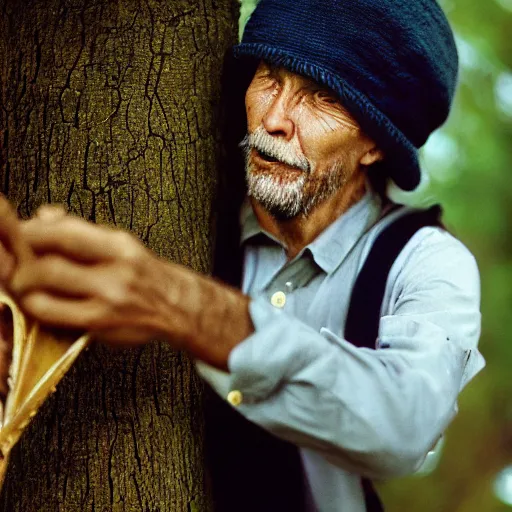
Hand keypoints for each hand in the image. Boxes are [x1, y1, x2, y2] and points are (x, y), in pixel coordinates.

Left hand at [6, 201, 253, 368]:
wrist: (175, 305)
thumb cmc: (142, 272)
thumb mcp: (119, 243)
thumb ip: (80, 230)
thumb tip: (43, 215)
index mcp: (119, 245)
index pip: (64, 232)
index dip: (32, 232)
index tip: (17, 235)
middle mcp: (116, 270)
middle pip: (51, 261)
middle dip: (21, 261)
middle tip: (12, 262)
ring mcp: (109, 299)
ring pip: (48, 288)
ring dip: (24, 284)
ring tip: (21, 281)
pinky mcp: (102, 324)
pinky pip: (54, 315)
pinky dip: (36, 306)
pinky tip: (36, 301)